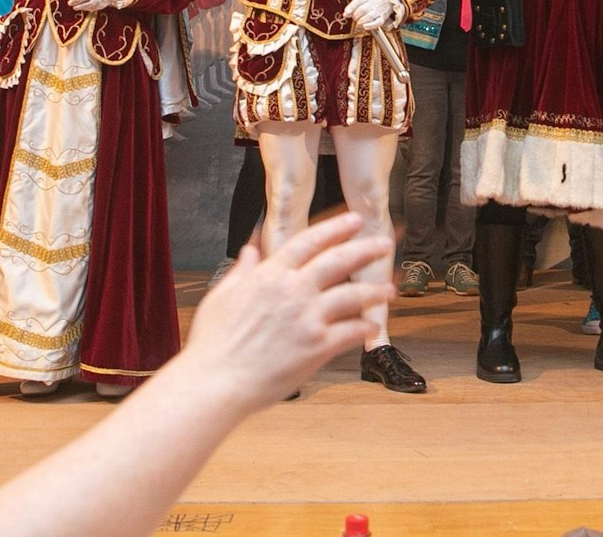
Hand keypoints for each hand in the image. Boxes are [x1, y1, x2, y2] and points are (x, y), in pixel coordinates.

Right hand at [179, 212, 391, 411]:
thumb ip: (241, 271)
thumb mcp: (221, 297)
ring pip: (353, 295)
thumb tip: (250, 250)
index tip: (354, 220)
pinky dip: (365, 327)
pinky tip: (373, 326)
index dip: (336, 228)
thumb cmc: (212, 344)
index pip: (310, 241)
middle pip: (339, 260)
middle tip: (384, 243)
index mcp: (270, 275)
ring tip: (389, 289)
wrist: (216, 382)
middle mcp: (293, 290)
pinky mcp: (317, 347)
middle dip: (365, 249)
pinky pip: (351, 331)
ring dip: (375, 290)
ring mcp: (308, 318)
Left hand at [343, 0, 400, 30]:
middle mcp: (374, 2)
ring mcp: (379, 10)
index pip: (359, 0)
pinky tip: (365, 27)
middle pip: (363, 9)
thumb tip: (345, 14)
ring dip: (361, 21)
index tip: (345, 13)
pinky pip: (378, 22)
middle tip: (354, 18)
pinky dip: (371, 25)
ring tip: (358, 22)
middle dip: (356, 16)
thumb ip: (354, 6)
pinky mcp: (383, 17)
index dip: (351, 7)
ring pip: (369, 16)